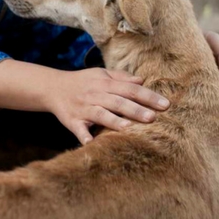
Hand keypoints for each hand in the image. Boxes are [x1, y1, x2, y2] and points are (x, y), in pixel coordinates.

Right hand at [47, 68, 170, 144]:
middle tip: (153, 117)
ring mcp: (83, 109)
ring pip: (100, 114)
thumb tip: (142, 80)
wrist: (52, 88)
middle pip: (117, 102)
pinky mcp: (72, 121)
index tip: (165, 104)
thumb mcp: (100, 74)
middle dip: (135, 109)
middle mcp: (94, 95)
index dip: (147, 96)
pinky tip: (91, 143)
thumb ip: (121, 77)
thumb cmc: (82, 82)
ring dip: (113, 121)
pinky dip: (84, 136)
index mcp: (104, 84)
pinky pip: (78, 130)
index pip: (130, 89)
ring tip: (129, 128)